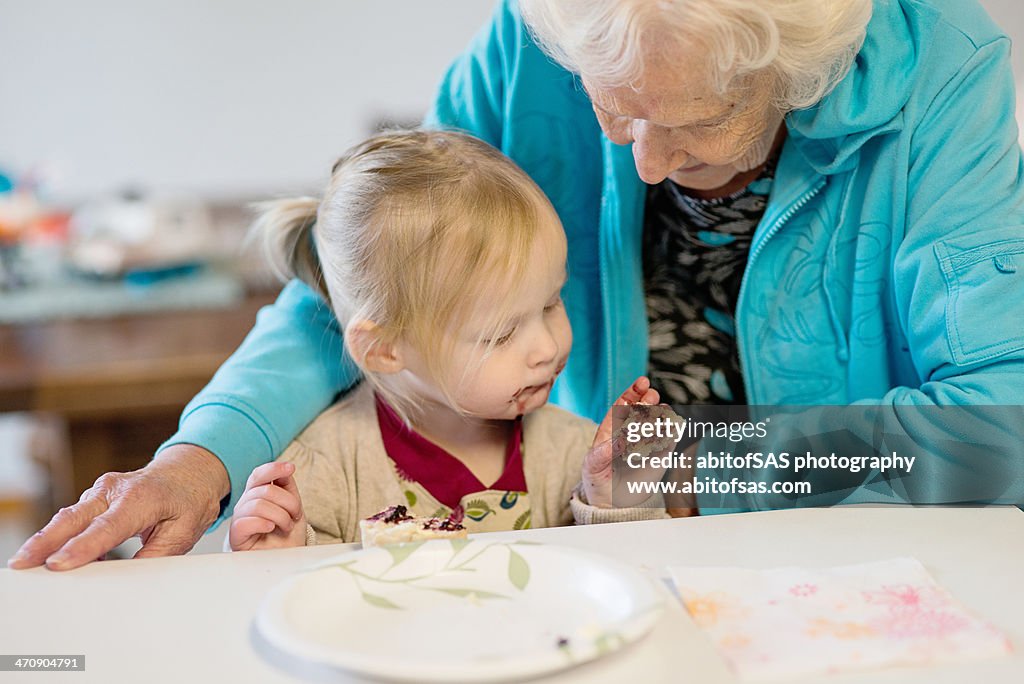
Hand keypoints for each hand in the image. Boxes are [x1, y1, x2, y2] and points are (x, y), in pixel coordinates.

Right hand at [7, 444, 229, 570]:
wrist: (189, 471)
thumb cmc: (189, 499)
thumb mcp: (185, 531)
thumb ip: (157, 554)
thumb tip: (129, 576)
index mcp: (141, 498)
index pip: (107, 527)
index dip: (81, 548)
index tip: (58, 564)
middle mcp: (116, 490)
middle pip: (75, 518)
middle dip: (45, 541)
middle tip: (23, 563)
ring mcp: (102, 491)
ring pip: (68, 517)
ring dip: (46, 539)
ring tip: (25, 563)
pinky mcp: (94, 497)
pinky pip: (74, 518)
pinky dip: (60, 536)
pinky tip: (51, 557)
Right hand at [229, 462, 306, 550]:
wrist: (286, 559)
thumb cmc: (287, 535)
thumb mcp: (293, 506)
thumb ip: (287, 486)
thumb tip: (285, 469)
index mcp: (257, 495)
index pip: (258, 475)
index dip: (273, 469)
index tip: (291, 468)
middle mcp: (246, 505)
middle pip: (264, 490)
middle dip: (288, 502)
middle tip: (295, 515)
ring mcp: (240, 520)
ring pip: (259, 505)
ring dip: (281, 516)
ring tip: (286, 526)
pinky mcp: (236, 536)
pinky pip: (246, 522)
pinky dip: (263, 524)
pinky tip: (271, 529)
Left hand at [583, 376, 660, 507]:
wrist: (614, 504)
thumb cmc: (598, 480)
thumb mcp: (593, 467)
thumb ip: (603, 453)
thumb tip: (618, 441)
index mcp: (613, 427)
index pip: (623, 404)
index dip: (633, 392)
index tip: (642, 383)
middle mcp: (632, 431)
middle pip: (643, 408)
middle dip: (648, 399)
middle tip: (651, 396)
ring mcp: (648, 441)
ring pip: (658, 421)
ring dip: (661, 413)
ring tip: (661, 412)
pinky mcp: (662, 454)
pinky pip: (670, 438)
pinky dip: (673, 430)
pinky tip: (673, 426)